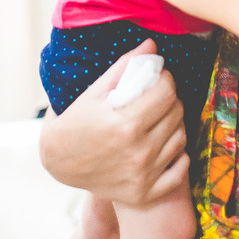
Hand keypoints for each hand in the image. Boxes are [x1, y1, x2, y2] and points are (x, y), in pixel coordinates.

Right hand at [39, 40, 188, 205]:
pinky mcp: (144, 192)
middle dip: (170, 99)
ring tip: (158, 118)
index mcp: (125, 124)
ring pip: (181, 138)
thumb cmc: (73, 123)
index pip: (166, 93)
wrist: (57, 164)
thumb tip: (151, 45)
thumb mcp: (93, 93)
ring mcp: (143, 175)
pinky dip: (178, 157)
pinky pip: (180, 171)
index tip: (158, 77)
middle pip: (176, 113)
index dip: (166, 79)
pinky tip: (165, 145)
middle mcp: (138, 151)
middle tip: (157, 96)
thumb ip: (123, 68)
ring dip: (174, 124)